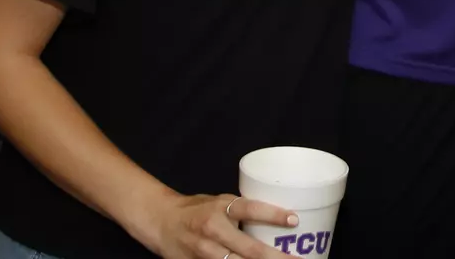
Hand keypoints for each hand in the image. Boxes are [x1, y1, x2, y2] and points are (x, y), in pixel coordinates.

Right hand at [134, 191, 299, 258]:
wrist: (160, 222)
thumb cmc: (195, 209)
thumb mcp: (219, 201)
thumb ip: (241, 210)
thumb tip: (275, 218)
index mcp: (220, 209)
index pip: (250, 210)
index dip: (273, 215)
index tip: (294, 220)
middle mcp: (213, 232)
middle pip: (249, 249)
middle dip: (275, 257)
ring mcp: (204, 253)